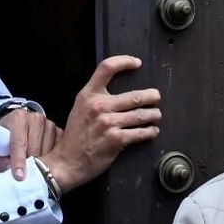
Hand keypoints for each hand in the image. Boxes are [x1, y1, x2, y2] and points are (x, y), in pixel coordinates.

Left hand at [0, 109, 61, 180]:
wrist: (13, 129)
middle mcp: (35, 118)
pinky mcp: (58, 131)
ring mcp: (48, 124)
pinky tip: (45, 161)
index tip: (19, 176)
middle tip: (26, 174)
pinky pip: (59, 150)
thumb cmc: (3, 140)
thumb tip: (10, 170)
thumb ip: (0, 161)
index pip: (19, 142)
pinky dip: (52, 159)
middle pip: (35, 149)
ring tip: (34, 166)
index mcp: (17, 118)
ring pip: (48, 151)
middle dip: (30, 164)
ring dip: (41, 162)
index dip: (18, 161)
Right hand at [40, 55, 160, 193]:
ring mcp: (108, 123)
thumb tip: (118, 89)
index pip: (107, 68)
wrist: (67, 161)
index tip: (137, 63)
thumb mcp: (80, 108)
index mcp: (88, 95)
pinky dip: (150, 131)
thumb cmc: (76, 135)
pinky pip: (141, 132)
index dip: (125, 62)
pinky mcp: (116, 139)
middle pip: (134, 95)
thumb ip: (96, 96)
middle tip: (156, 97)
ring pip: (141, 114)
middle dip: (151, 96)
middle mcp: (99, 106)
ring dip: (154, 115)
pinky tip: (152, 131)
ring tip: (156, 115)